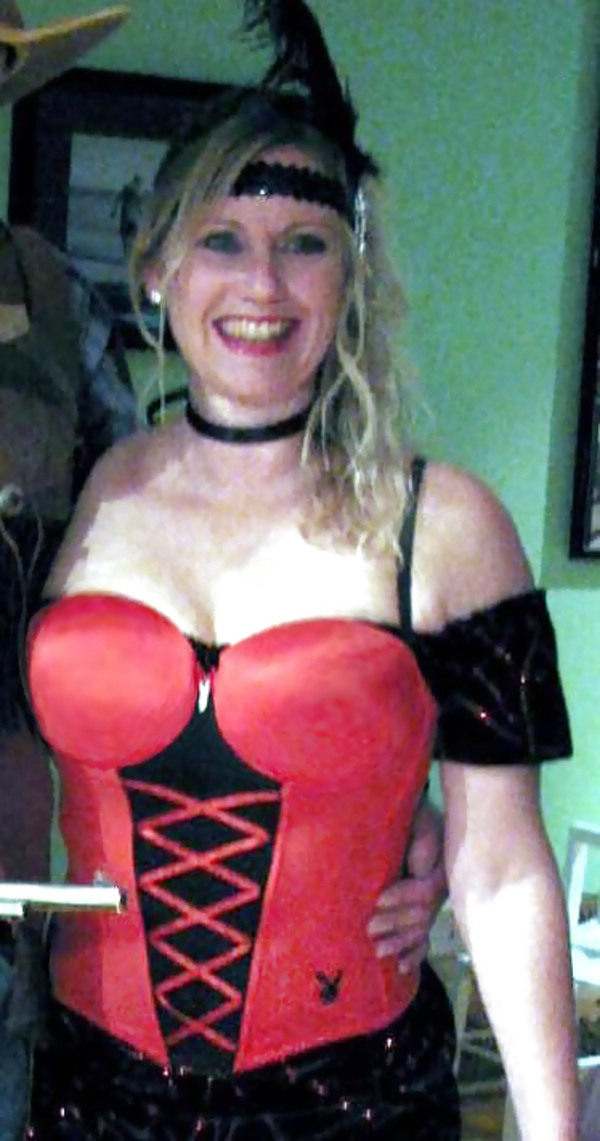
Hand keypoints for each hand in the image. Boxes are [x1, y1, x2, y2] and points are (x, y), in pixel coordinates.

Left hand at [367, 798, 446, 971]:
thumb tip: (418, 868)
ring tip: (378, 950)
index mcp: (440, 868)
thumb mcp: (420, 817)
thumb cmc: (413, 816)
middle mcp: (439, 890)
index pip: (424, 891)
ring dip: (400, 943)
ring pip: (421, 931)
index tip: (379, 899)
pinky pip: (424, 939)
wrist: (415, 819)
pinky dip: (414, 954)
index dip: (402, 897)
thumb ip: (422, 838)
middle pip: (421, 915)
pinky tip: (402, 968)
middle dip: (395, 924)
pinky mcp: (422, 913)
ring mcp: (432, 904)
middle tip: (370, 927)